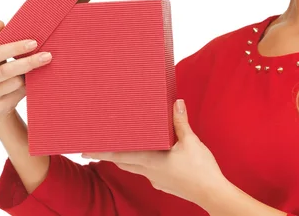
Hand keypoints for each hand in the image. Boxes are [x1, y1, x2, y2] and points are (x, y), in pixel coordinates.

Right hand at [0, 20, 52, 119]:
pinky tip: (36, 82)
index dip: (14, 47)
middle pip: (6, 69)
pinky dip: (29, 87)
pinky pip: (19, 94)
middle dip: (28, 61)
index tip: (33, 42)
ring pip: (15, 82)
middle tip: (47, 55)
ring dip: (30, 75)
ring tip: (43, 66)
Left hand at [81, 99, 227, 207]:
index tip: (85, 151)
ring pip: (136, 167)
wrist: (213, 194)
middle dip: (110, 155)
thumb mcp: (191, 142)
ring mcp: (157, 180)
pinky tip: (151, 156)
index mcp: (151, 161)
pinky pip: (148, 171)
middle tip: (97, 147)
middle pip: (124, 163)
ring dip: (126, 158)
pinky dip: (142, 162)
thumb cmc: (201, 170)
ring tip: (121, 148)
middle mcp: (150, 172)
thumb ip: (180, 122)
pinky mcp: (165, 183)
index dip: (102, 153)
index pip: (120, 156)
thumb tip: (176, 103)